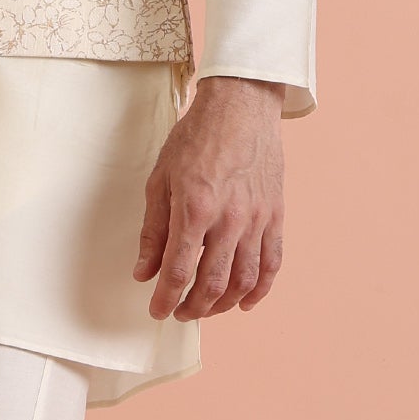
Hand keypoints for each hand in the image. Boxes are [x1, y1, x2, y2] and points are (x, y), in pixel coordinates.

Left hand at [134, 76, 286, 319]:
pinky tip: (246, 301)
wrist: (241, 107)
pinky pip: (272, 262)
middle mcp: (229, 219)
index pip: (178, 271)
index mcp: (195, 209)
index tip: (158, 311)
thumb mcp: (160, 179)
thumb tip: (143, 272)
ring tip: (208, 308)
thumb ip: (153, 231)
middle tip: (180, 312)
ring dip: (224, 304)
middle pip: (213, 283)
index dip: (166, 299)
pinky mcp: (275, 215)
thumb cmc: (197, 137)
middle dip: (194, 307)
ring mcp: (256, 219)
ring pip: (244, 280)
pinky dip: (260, 288)